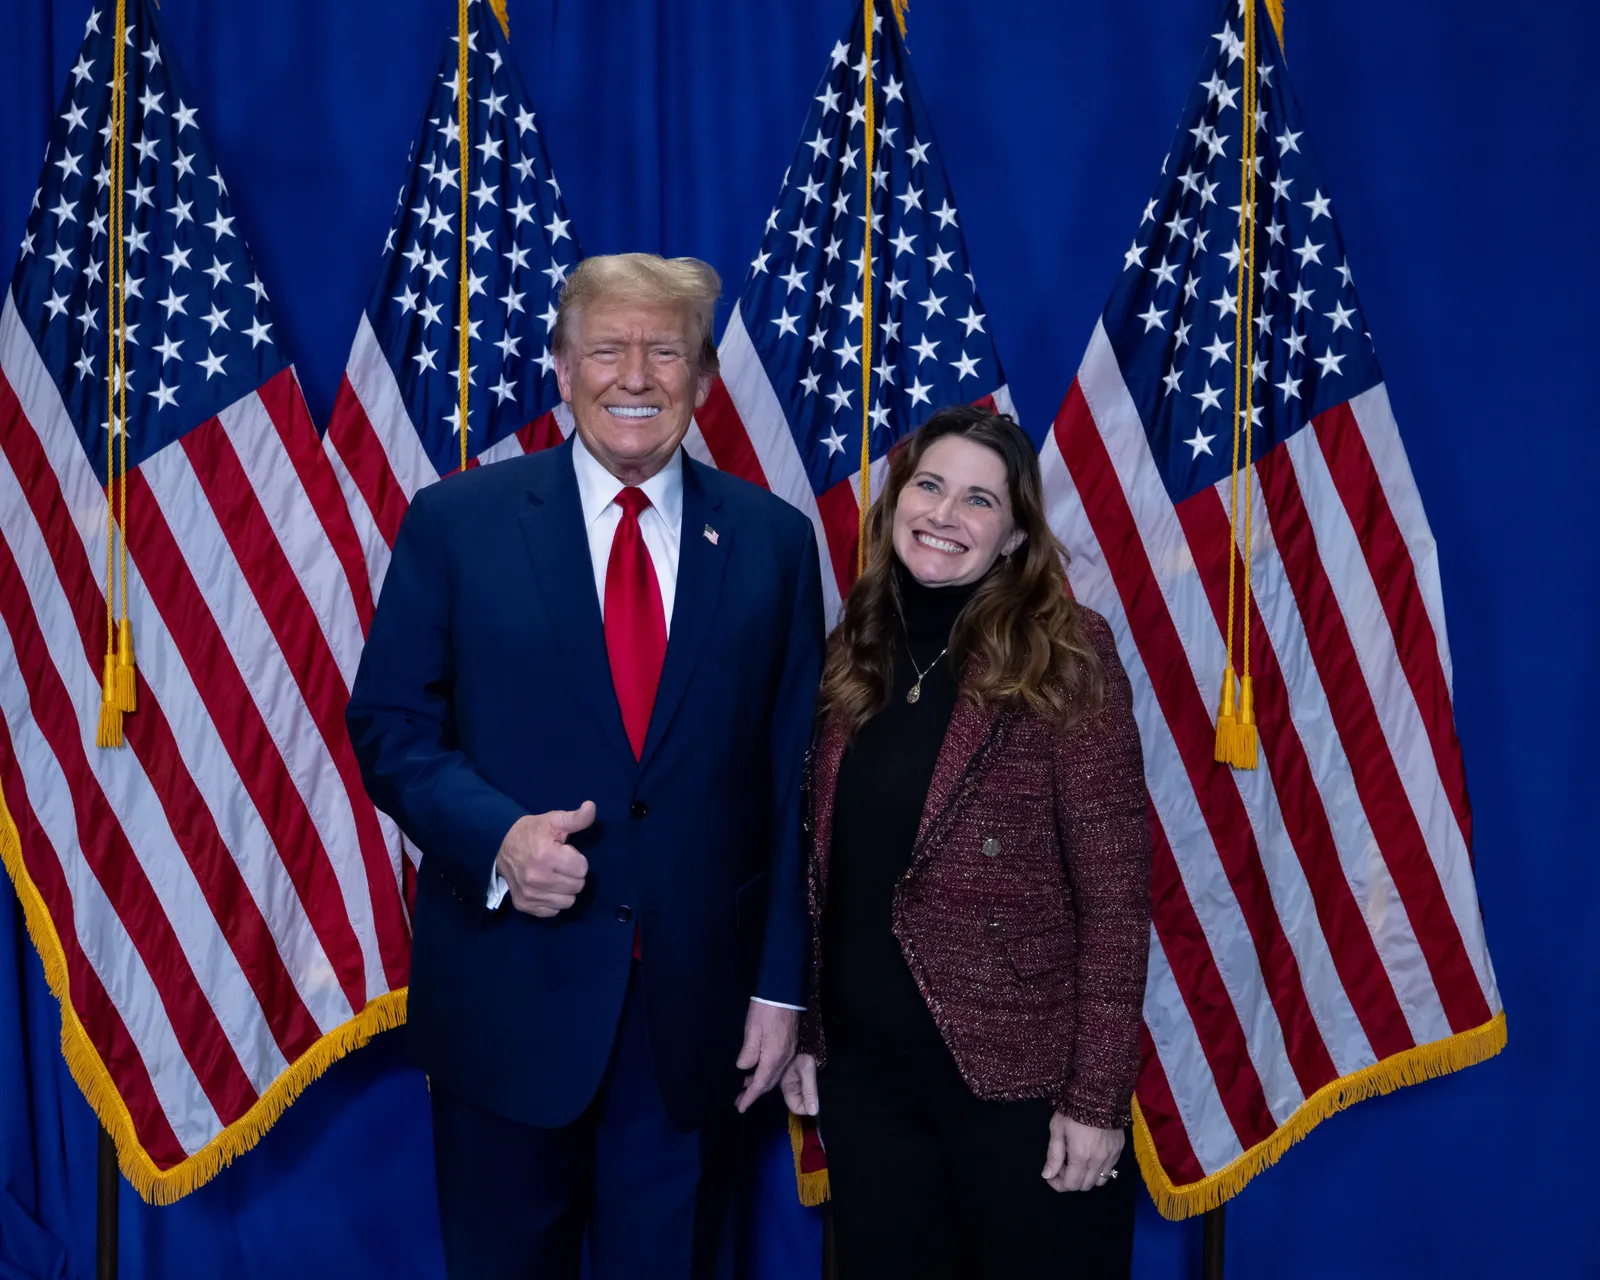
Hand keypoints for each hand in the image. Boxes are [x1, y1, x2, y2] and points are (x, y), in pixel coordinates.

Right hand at [493, 803, 595, 917]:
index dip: (577, 860)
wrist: (500, 845)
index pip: (582, 869)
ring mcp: (529, 894)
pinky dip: (553, 901)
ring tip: (555, 876)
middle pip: (577, 886)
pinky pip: (552, 911)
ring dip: (565, 890)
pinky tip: (546, 888)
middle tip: (561, 865)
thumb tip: (591, 807)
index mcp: (546, 856)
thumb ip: (576, 818)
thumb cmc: (532, 833)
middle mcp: (537, 878)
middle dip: (573, 875)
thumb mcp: (554, 820)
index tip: (565, 853)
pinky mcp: (524, 905)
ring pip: (567, 902)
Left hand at [734, 1003, 797, 1112]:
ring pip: (774, 1075)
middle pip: (769, 1082)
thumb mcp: (752, 1029)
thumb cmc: (765, 1009)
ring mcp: (788, 1052)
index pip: (760, 1083)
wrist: (784, 992)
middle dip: (755, 1093)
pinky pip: (777, 1067)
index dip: (750, 1097)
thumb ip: (748, 1052)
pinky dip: (766, 1073)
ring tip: (745, 1087)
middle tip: (740, 1100)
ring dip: (760, 1083)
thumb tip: (743, 1068)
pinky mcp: (788, 1045)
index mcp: (774, 1057)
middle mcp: (784, 1058)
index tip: (740, 1107)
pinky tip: (756, 1070)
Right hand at [780, 1053, 818, 1116]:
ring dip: (814, 1096)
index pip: (797, 1108)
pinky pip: (808, 1087)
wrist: (801, 1037)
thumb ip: (809, 1090)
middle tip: (823, 1096)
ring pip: (805, 1096)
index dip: (807, 1109)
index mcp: (788, 1088)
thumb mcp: (807, 1070)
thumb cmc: (802, 1051)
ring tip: (824, 1090)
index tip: (819, 1103)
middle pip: (801, 1104)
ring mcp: (796, 1082)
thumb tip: (813, 1112)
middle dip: (812, 1103)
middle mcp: (791, 1088)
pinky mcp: (801, 1076)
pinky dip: (815, 1088)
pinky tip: (822, 1084)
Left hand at [1041, 1113, 1123, 1192]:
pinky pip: (1110, 1170)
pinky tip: (1091, 1158)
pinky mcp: (1119, 1150)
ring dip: (1086, 1178)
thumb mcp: (1057, 1129)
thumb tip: (1047, 1175)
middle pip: (1085, 1186)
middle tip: (1063, 1166)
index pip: (1071, 1184)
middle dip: (1071, 1181)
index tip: (1051, 1175)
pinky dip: (1099, 1171)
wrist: (1099, 1093)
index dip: (1058, 1184)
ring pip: (1099, 1181)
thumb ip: (1053, 1155)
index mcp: (1081, 1157)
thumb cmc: (1073, 1109)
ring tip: (1078, 1163)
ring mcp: (1111, 1156)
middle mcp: (1098, 1161)